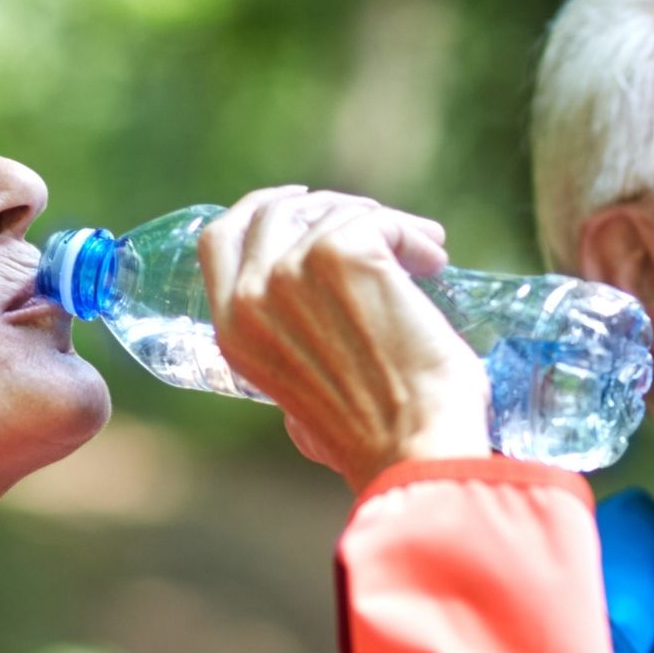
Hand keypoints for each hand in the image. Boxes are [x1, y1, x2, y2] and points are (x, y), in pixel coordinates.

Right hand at [197, 186, 494, 493]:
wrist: (413, 450)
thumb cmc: (375, 440)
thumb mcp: (299, 403)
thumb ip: (290, 360)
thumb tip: (314, 332)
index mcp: (232, 334)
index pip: (220, 240)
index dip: (258, 210)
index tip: (300, 202)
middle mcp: (250, 298)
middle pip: (274, 211)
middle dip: (328, 208)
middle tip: (376, 223)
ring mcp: (291, 272)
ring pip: (334, 212)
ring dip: (385, 224)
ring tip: (425, 253)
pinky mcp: (342, 254)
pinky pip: (379, 221)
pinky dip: (412, 234)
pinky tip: (434, 264)